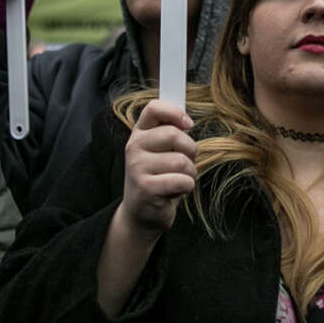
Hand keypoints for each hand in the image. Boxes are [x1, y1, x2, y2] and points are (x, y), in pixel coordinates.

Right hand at [118, 98, 195, 237]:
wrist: (141, 213)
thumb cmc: (159, 178)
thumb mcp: (161, 152)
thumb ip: (171, 133)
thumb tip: (187, 121)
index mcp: (139, 133)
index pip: (153, 108)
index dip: (175, 112)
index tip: (188, 124)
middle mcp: (134, 147)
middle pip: (174, 135)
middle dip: (189, 150)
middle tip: (184, 163)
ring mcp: (137, 168)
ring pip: (181, 161)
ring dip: (189, 173)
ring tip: (178, 180)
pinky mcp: (145, 188)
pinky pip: (182, 180)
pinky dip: (187, 187)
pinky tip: (176, 191)